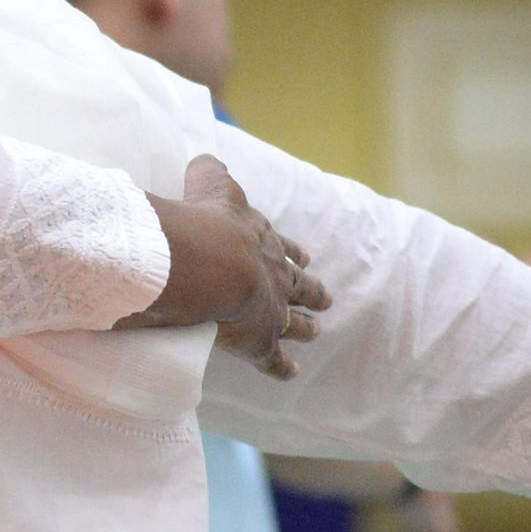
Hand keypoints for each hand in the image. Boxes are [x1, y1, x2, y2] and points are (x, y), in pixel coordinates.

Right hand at [123, 155, 329, 378]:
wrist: (212, 263)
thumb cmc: (205, 222)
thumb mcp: (210, 185)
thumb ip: (209, 171)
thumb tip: (205, 158)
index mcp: (262, 240)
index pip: (283, 246)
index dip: (292, 252)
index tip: (305, 256)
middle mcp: (275, 273)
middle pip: (299, 283)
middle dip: (310, 289)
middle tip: (325, 295)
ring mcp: (272, 310)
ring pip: (295, 320)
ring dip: (305, 325)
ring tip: (315, 330)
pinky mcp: (261, 342)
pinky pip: (274, 359)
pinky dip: (283, 367)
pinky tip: (291, 373)